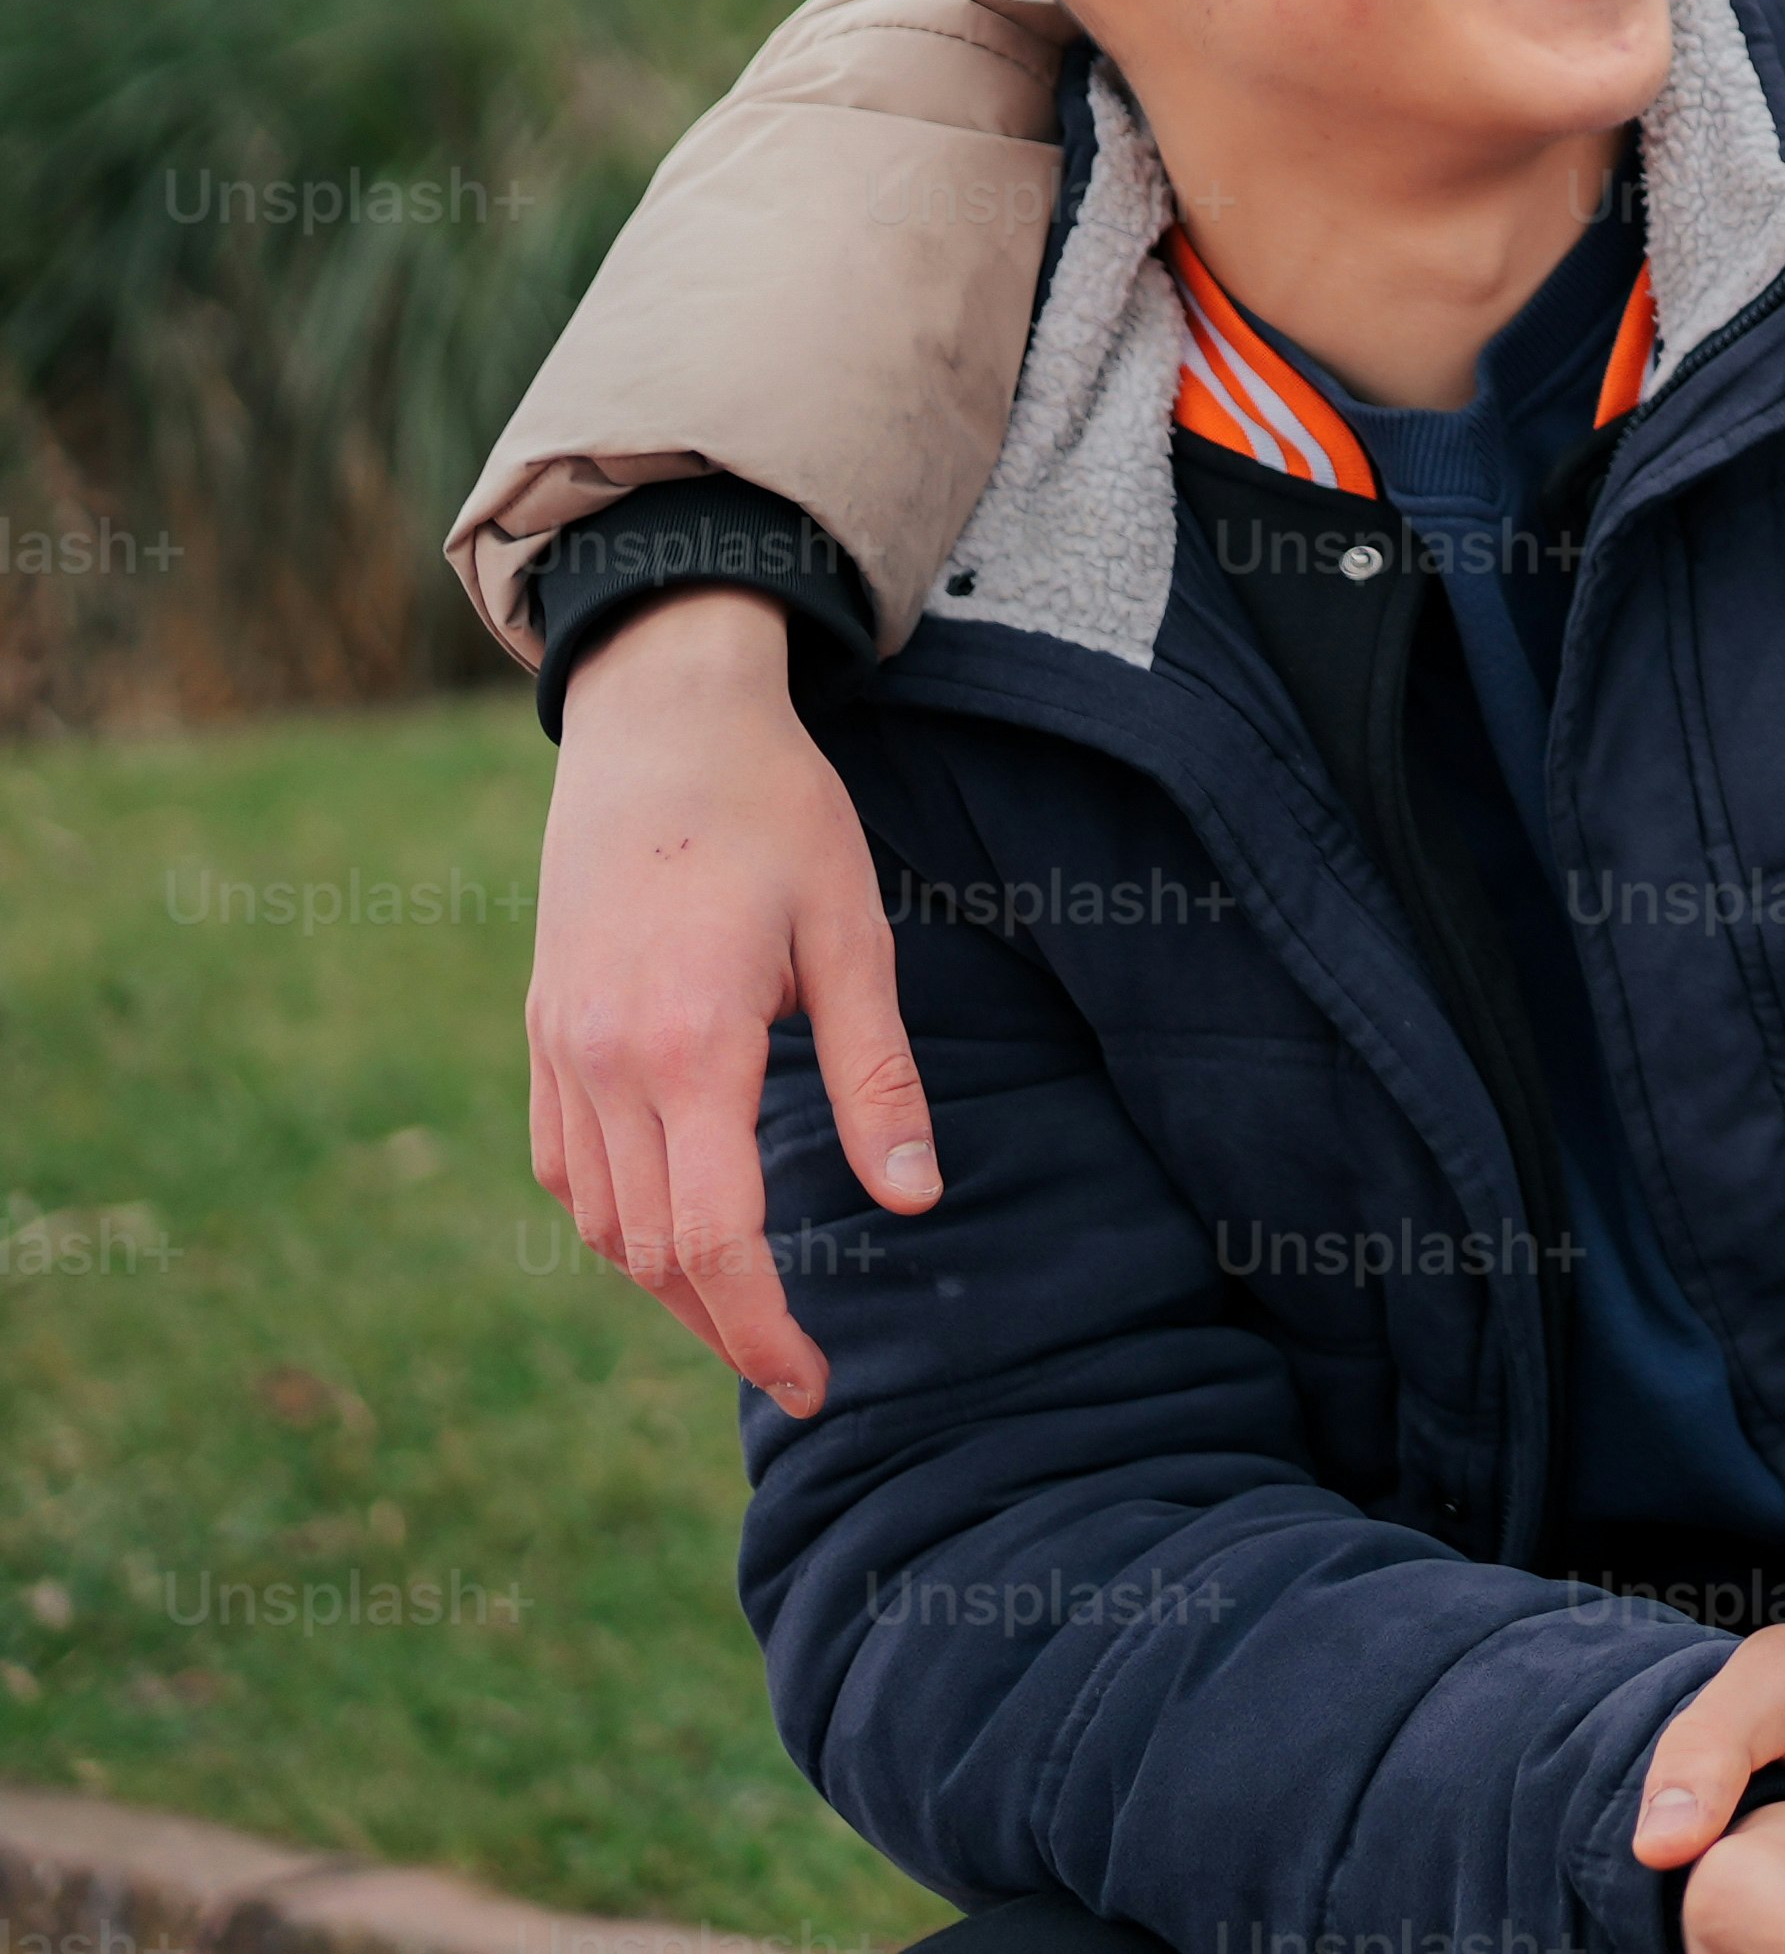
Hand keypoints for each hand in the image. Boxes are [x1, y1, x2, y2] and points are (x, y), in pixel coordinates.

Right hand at [534, 589, 933, 1413]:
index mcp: (687, 1044)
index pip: (714, 1237)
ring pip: (598, 1221)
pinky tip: (674, 1236)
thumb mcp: (852, 933)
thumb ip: (877, 1073)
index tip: (816, 1383)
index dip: (762, 1327)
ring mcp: (559, 1051)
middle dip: (723, 1327)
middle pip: (649, 1250)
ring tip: (748, 1321)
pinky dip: (617, 1221)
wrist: (661, 726)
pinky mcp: (544, 1035)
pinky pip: (567, 1165)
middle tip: (800, 1376)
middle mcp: (603, 1062)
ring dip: (667, 1285)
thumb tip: (915, 1198)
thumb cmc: (777, 815)